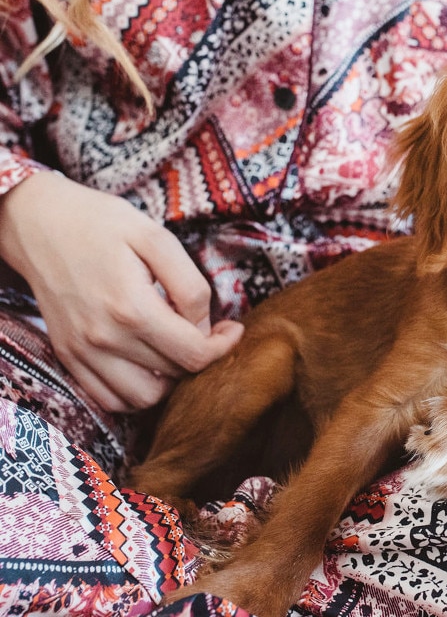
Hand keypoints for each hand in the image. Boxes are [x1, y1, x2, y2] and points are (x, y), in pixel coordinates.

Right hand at [0, 172, 243, 411]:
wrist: (39, 223)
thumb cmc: (102, 224)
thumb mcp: (156, 238)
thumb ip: (189, 285)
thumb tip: (203, 326)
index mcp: (132, 308)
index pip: (194, 354)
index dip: (222, 346)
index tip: (231, 329)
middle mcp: (105, 338)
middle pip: (173, 375)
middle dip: (200, 355)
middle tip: (206, 331)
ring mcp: (82, 352)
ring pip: (143, 398)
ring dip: (168, 380)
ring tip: (175, 349)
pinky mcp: (68, 356)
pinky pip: (108, 399)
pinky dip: (134, 392)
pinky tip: (147, 363)